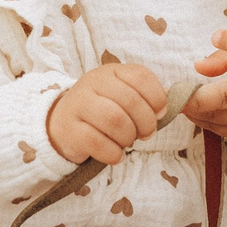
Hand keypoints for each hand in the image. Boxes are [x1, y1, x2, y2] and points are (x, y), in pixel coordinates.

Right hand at [45, 62, 168, 164]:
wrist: (62, 124)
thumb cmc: (101, 110)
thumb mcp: (121, 95)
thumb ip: (145, 97)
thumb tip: (164, 109)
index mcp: (110, 71)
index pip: (141, 76)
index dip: (157, 98)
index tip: (159, 113)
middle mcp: (92, 82)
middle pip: (130, 101)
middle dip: (146, 123)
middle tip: (145, 134)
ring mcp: (78, 104)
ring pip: (115, 120)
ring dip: (128, 137)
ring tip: (127, 142)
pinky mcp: (69, 129)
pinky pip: (97, 142)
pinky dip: (113, 153)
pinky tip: (116, 155)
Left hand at [185, 29, 226, 143]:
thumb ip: (224, 55)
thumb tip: (197, 67)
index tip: (217, 36)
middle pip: (223, 97)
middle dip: (194, 98)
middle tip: (174, 94)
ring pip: (215, 117)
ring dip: (194, 109)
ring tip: (182, 99)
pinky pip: (220, 130)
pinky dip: (205, 120)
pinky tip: (197, 110)